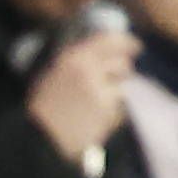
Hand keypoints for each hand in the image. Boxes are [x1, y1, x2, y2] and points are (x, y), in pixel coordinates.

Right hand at [27, 27, 134, 169]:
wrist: (42, 137)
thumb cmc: (43, 107)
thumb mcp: (52, 74)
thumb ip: (76, 61)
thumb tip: (102, 52)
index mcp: (72, 57)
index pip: (109, 40)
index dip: (127, 42)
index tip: (135, 46)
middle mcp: (88, 70)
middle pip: (123, 63)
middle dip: (122, 71)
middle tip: (117, 78)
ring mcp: (99, 90)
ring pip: (124, 86)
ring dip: (116, 92)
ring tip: (97, 102)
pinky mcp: (107, 110)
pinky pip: (120, 107)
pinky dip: (112, 112)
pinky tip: (95, 118)